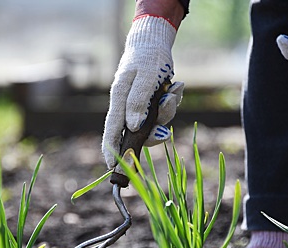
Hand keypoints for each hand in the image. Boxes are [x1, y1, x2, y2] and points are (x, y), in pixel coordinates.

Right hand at [102, 15, 183, 168]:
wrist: (155, 41)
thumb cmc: (148, 57)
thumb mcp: (145, 77)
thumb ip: (138, 102)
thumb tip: (133, 127)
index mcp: (119, 99)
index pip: (112, 129)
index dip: (111, 149)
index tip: (111, 166)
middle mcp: (127, 105)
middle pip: (137, 132)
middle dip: (153, 134)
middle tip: (164, 133)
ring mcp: (140, 105)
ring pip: (154, 123)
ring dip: (167, 111)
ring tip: (173, 90)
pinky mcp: (152, 103)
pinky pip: (164, 113)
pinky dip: (172, 102)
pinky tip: (176, 86)